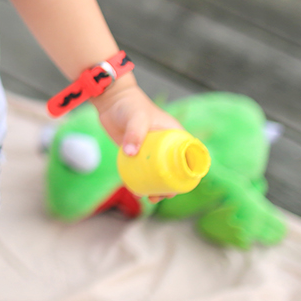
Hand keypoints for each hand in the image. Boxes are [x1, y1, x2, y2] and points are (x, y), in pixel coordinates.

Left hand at [93, 76, 183, 194]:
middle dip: (170, 186)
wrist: (110, 100)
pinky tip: (135, 191)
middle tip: (162, 196)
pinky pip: (142, 170)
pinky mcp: (137, 152)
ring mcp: (151, 149)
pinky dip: (140, 181)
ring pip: (157, 172)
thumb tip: (131, 153)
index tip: (182, 186)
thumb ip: (135, 133)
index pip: (189, 156)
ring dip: (156, 186)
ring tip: (150, 199)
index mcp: (174, 135)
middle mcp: (165, 144)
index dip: (190, 173)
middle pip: (174, 169)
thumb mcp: (136, 118)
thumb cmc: (129, 104)